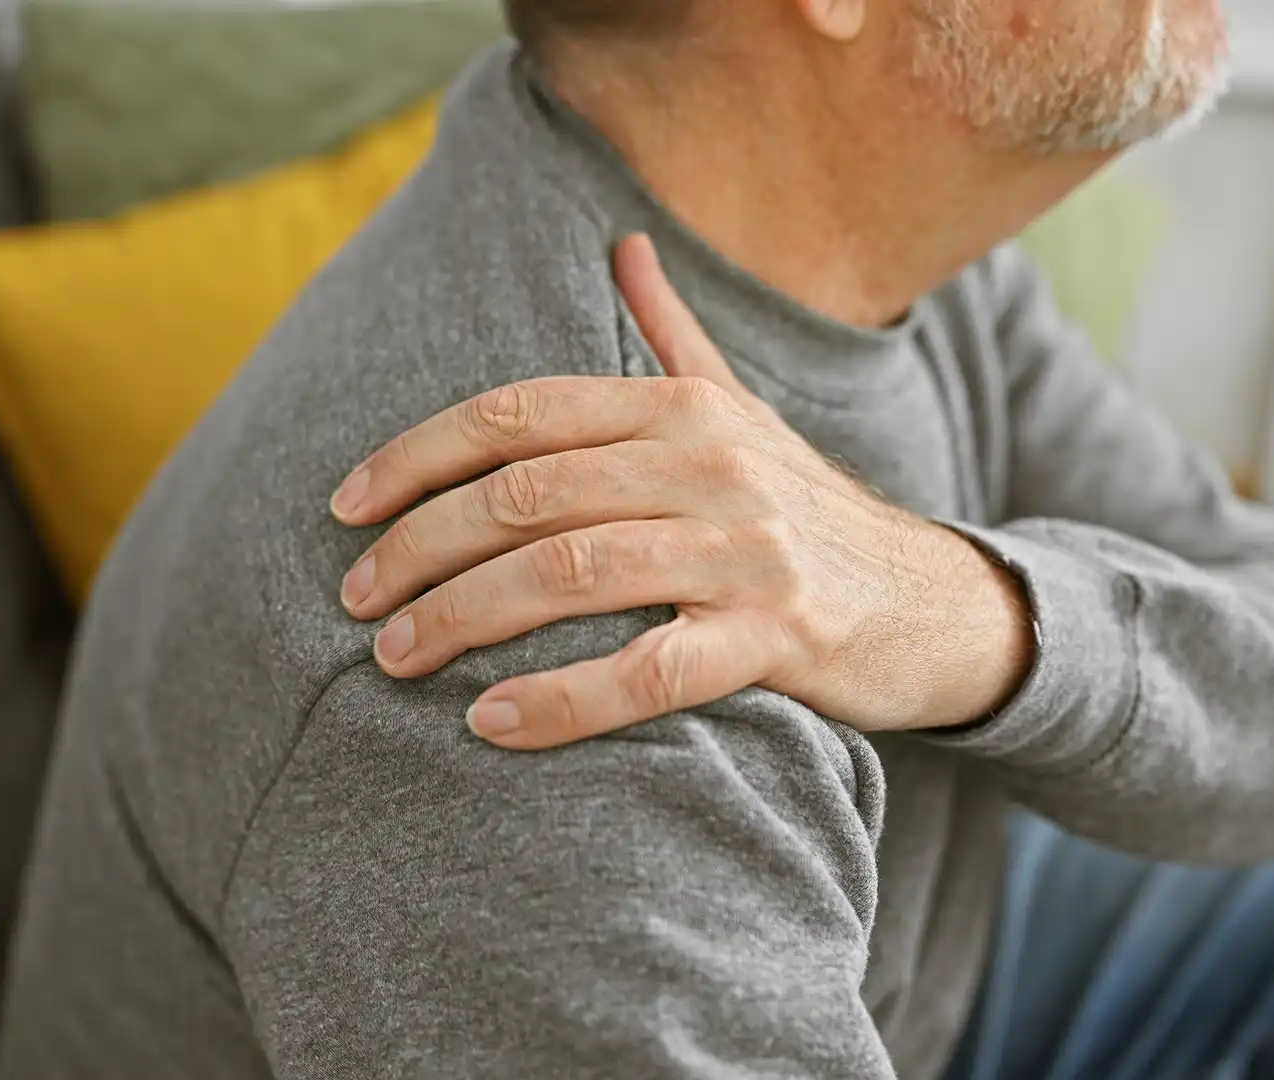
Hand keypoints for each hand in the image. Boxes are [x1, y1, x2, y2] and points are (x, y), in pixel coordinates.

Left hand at [331, 234, 1033, 748]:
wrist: (927, 599)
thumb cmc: (800, 507)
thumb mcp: (738, 408)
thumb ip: (671, 334)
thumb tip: (622, 244)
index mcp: (680, 404)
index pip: (519, 413)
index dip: (418, 455)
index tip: (346, 505)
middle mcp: (710, 462)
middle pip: (526, 493)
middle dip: (420, 545)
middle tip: (357, 597)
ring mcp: (745, 551)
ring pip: (570, 574)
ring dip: (463, 618)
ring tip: (396, 658)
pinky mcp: (776, 639)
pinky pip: (647, 672)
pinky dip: (558, 700)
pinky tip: (488, 723)